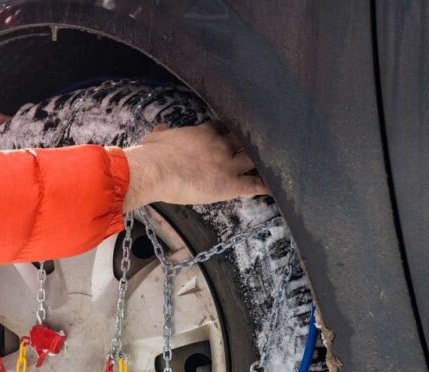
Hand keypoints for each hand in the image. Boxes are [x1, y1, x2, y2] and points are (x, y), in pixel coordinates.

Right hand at [118, 123, 267, 211]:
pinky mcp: (229, 184)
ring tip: (276, 162)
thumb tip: (161, 128)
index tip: (233, 131)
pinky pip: (253, 185)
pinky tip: (274, 187)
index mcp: (203, 133)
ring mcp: (227, 165)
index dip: (229, 130)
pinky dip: (264, 186)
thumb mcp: (156, 138)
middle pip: (243, 140)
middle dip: (251, 142)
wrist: (155, 170)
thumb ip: (162, 133)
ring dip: (263, 161)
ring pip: (252, 160)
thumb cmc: (152, 154)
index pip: (223, 127)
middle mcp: (220, 145)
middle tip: (263, 142)